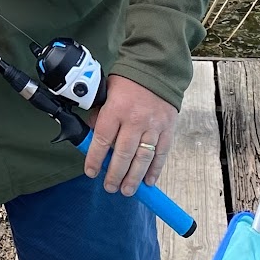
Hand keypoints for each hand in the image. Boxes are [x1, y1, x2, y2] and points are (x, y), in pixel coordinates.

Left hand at [83, 76, 178, 196]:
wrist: (157, 68)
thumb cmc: (128, 81)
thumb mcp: (106, 92)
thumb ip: (99, 114)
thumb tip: (91, 135)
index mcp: (116, 109)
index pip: (102, 140)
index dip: (95, 159)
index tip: (91, 172)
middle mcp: (135, 120)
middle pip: (123, 154)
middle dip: (115, 175)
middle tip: (110, 187)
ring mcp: (153, 126)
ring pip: (142, 158)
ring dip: (134, 178)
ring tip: (126, 190)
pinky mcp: (168, 129)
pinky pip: (161, 154)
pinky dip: (155, 170)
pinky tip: (148, 182)